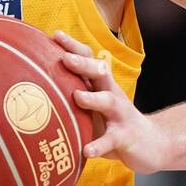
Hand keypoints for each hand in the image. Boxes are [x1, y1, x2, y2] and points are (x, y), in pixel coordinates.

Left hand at [53, 29, 167, 174]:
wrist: (153, 144)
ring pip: (107, 101)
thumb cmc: (114, 123)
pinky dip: (99, 145)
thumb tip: (33, 92)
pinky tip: (87, 150)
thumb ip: (72, 98)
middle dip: (83, 64)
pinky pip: (111, 140)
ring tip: (78, 97)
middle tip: (65, 59)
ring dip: (93, 98)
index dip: (73, 46)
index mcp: (101, 85)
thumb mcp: (95, 107)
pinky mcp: (125, 137)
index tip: (55, 35)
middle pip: (99, 72)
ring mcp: (120, 114)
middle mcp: (111, 94)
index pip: (88, 59)